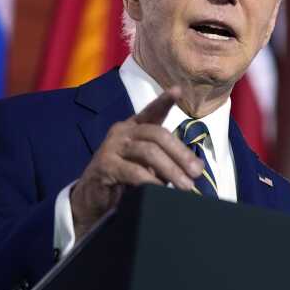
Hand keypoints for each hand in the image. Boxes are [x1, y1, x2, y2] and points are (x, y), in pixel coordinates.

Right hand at [70, 87, 204, 239]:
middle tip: (196, 172)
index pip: (151, 111)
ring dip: (171, 169)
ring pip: (149, 152)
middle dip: (181, 153)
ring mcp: (112, 146)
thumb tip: (196, 167)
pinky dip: (151, 181)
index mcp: (133, 127)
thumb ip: (166, 159)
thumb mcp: (147, 165)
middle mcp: (122, 131)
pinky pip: (134, 171)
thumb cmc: (124, 179)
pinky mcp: (105, 165)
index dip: (164, 101)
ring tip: (185, 185)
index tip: (178, 90)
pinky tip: (161, 189)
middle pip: (157, 134)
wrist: (93, 199)